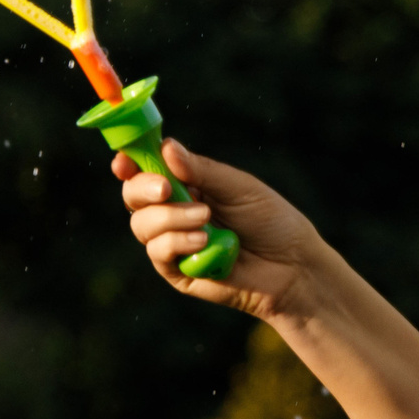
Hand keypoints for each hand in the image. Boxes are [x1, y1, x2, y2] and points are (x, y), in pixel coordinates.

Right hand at [114, 139, 326, 321]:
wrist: (293, 265)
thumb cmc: (271, 221)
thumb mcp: (238, 187)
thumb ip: (200, 170)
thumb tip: (166, 147)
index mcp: (185, 186)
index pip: (145, 171)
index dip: (129, 163)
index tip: (124, 160)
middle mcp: (172, 213)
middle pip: (133, 196)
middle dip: (143, 188)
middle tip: (166, 187)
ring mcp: (172, 243)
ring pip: (142, 224)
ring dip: (170, 218)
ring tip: (205, 219)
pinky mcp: (176, 271)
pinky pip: (157, 252)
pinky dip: (176, 242)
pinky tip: (203, 242)